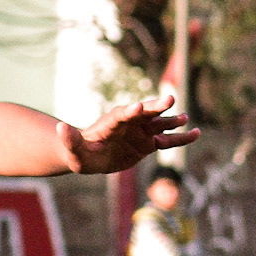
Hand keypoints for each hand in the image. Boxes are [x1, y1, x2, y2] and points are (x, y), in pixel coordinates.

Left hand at [60, 96, 199, 173]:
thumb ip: (68, 139)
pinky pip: (167, 141)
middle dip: (156, 106)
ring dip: (172, 121)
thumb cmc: (79, 152)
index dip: (131, 111)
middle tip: (169, 99)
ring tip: (186, 119)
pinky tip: (196, 134)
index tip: (139, 107)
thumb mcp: (72, 150)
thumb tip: (58, 128)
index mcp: (112, 122)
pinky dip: (181, 138)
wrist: (89, 156)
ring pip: (160, 125)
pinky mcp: (148, 144)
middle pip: (145, 113)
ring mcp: (141, 132)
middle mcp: (130, 123)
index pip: (123, 114)